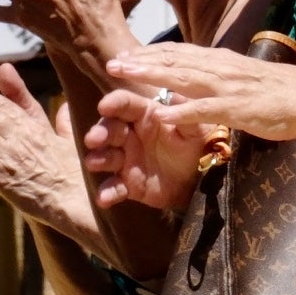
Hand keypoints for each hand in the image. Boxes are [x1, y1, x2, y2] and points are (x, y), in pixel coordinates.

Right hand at [81, 96, 212, 214]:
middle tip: (93, 139)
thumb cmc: (197, 147)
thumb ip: (186, 114)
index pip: (126, 104)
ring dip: (97, 159)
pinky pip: (113, 188)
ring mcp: (126, 160)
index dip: (113, 103)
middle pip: (109, 129)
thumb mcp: (197, 130)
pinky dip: (106, 192)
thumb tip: (175, 96)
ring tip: (94, 163)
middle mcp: (130, 136)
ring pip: (105, 156)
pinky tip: (104, 197)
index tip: (104, 106)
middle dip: (99, 132)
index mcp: (145, 117)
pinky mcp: (127, 184)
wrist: (201, 181)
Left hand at [104, 42, 295, 143]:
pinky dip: (180, 111)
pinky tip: (159, 114)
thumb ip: (215, 75)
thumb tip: (191, 77)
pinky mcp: (237, 108)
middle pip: (172, 60)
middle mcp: (219, 68)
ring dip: (150, 75)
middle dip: (139, 61)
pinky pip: (203, 109)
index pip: (177, 53)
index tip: (124, 55)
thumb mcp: (241, 77)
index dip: (148, 54)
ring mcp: (227, 87)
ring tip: (123, 75)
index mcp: (219, 61)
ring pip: (181, 77)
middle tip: (111, 62)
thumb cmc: (278, 91)